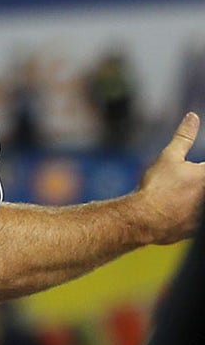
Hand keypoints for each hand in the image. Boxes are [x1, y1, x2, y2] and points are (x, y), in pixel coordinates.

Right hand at [131, 112, 204, 244]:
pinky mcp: (199, 228)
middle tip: (182, 179)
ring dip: (192, 194)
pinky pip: (196, 216)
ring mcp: (204, 213)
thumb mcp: (169, 157)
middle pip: (201, 181)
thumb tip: (192, 117)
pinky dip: (191, 210)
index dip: (200, 168)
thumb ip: (184, 137)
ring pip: (199, 199)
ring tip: (180, 191)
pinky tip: (181, 209)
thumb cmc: (157, 187)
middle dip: (195, 180)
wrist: (146, 219)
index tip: (193, 170)